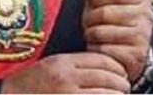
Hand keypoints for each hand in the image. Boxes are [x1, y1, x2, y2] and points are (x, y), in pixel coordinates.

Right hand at [1, 52, 130, 93]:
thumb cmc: (29, 89)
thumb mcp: (49, 69)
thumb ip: (73, 67)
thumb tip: (101, 69)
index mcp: (62, 63)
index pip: (103, 60)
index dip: (117, 68)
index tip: (120, 73)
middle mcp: (66, 79)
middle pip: (110, 77)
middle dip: (122, 83)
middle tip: (124, 87)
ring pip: (109, 94)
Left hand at [79, 0, 152, 80]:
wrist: (123, 52)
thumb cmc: (110, 22)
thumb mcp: (100, 0)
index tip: (97, 4)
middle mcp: (146, 16)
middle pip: (104, 13)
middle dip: (91, 19)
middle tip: (94, 23)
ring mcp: (142, 37)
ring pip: (102, 32)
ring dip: (92, 35)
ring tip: (98, 36)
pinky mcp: (135, 55)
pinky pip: (104, 49)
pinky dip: (97, 50)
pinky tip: (103, 48)